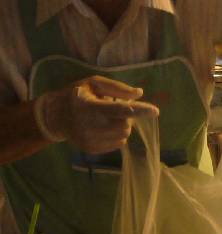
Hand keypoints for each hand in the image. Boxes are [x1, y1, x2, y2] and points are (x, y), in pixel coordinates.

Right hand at [36, 76, 158, 152]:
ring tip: (106, 118)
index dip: (138, 110)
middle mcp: (88, 125)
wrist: (55, 116)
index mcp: (89, 105)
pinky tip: (103, 128)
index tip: (155, 111)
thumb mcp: (93, 83)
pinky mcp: (91, 149)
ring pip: (123, 136)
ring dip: (122, 126)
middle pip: (125, 125)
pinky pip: (118, 144)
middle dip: (126, 117)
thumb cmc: (77, 95)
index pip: (118, 109)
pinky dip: (116, 135)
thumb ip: (117, 88)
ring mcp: (89, 140)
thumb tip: (139, 93)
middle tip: (114, 110)